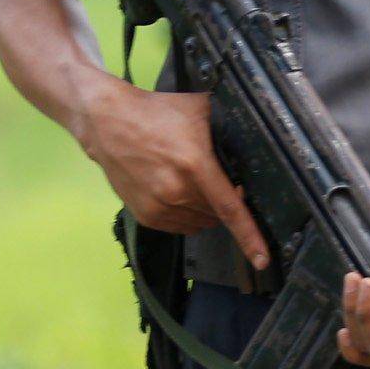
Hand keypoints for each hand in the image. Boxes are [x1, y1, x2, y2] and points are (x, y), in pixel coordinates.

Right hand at [76, 81, 268, 267]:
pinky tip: (180, 194)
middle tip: (216, 179)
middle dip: (223, 201)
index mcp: (196, 166)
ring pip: (199, 222)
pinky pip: (180, 227)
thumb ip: (228, 126)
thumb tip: (255, 134)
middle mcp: (176, 192)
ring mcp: (158, 207)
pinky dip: (188, 216)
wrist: (107, 122)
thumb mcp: (199, 109)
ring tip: (192, 182)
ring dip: (205, 210)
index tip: (262, 259)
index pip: (230, 209)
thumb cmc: (157, 112)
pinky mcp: (145, 215)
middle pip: (216, 214)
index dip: (249, 236)